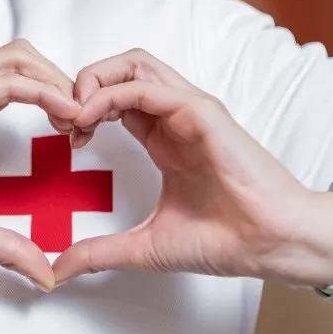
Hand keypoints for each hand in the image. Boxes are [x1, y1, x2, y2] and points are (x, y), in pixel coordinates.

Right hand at [0, 40, 79, 290]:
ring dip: (58, 81)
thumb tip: (44, 272)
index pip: (19, 82)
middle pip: (24, 58)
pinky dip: (42, 91)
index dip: (55, 98)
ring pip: (18, 59)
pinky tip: (65, 113)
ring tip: (81, 115)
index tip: (78, 133)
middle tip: (86, 119)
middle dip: (62, 80)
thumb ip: (5, 246)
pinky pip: (5, 82)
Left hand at [54, 49, 332, 287]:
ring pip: (133, 64)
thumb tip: (59, 269)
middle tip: (60, 119)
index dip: (81, 109)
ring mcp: (188, 110)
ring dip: (93, 80)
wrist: (273, 245)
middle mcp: (174, 116)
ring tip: (72, 114)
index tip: (65, 139)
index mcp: (164, 138)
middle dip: (82, 84)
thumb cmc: (225, 240)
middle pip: (121, 69)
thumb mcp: (145, 246)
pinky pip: (146, 86)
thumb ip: (99, 252)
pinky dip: (110, 94)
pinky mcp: (200, 111)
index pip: (114, 98)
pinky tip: (89, 118)